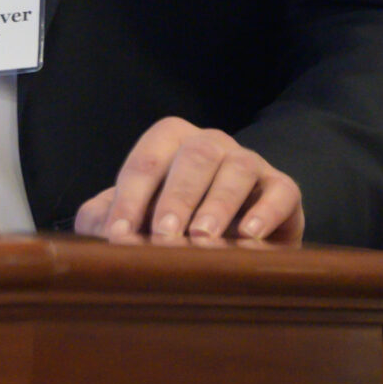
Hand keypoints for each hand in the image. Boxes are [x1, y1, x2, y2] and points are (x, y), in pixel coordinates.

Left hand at [74, 118, 304, 246]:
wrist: (231, 241)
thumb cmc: (170, 225)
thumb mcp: (131, 220)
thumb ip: (104, 220)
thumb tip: (99, 234)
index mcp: (170, 142)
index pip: (147, 161)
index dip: (129, 198)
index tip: (119, 235)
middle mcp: (211, 144)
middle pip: (194, 156)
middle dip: (176, 197)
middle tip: (163, 235)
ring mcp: (250, 162)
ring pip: (238, 168)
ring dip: (219, 203)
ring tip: (202, 238)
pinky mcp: (283, 189)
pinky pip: (281, 191)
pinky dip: (266, 212)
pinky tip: (249, 236)